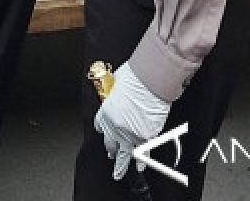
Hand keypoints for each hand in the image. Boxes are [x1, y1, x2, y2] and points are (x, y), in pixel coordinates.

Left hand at [95, 63, 170, 180]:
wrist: (149, 80)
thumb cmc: (135, 76)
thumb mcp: (116, 84)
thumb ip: (115, 93)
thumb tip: (118, 90)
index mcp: (105, 112)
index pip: (100, 126)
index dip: (104, 131)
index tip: (106, 135)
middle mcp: (115, 125)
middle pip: (110, 142)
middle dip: (110, 149)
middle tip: (111, 155)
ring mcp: (129, 133)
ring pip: (124, 153)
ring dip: (121, 164)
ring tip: (118, 173)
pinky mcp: (145, 136)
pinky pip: (142, 152)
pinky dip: (142, 161)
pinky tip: (139, 167)